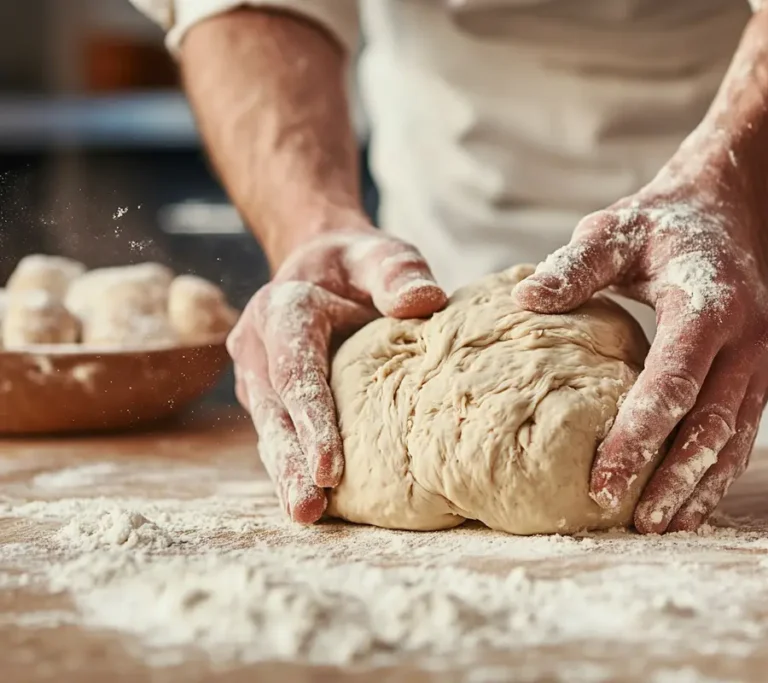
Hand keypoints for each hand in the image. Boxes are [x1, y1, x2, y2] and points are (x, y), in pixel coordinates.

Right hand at [227, 224, 446, 522]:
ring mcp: (259, 378)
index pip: (294, 368)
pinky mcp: (271, 400)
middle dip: (292, 461)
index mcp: (281, 309)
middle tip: (309, 508)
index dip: (312, 416)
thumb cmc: (361, 265)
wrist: (325, 266)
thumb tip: (424, 301)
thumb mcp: (382, 255)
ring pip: (271, 431)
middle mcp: (259, 346)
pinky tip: (314, 507)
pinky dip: (294, 470)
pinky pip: (280, 437)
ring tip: (306, 516)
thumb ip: (398, 272)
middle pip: (275, 410)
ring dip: (287, 475)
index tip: (331, 465)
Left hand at [514, 175, 767, 533]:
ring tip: (662, 530)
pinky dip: (717, 473)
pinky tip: (689, 505)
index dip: (639, 436)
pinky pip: (743, 434)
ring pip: (735, 440)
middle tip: (636, 525)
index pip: (674, 383)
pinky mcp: (764, 377)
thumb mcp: (616, 229)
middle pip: (712, 425)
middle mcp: (750, 340)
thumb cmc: (663, 223)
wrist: (731, 212)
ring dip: (701, 488)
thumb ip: (576, 266)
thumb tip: (525, 300)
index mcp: (710, 304)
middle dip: (674, 479)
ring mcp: (764, 362)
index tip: (603, 481)